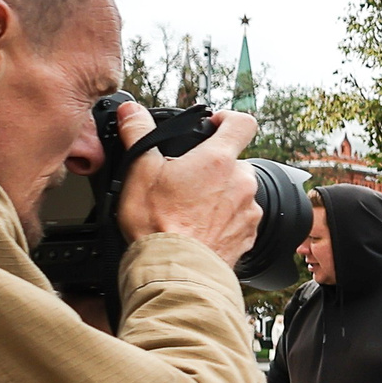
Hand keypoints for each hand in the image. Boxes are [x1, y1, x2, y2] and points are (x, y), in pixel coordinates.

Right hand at [114, 102, 261, 266]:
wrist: (176, 271)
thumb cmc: (159, 224)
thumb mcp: (139, 170)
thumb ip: (138, 133)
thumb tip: (132, 111)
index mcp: (219, 160)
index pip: (242, 122)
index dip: (227, 119)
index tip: (213, 125)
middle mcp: (242, 183)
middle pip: (234, 161)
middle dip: (213, 166)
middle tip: (185, 179)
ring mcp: (249, 211)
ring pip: (237, 191)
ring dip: (219, 194)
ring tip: (189, 207)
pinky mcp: (249, 235)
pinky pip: (239, 218)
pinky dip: (223, 219)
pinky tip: (199, 227)